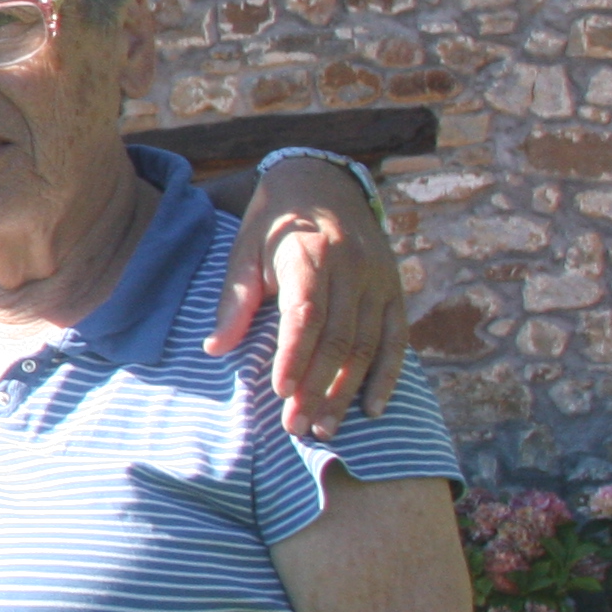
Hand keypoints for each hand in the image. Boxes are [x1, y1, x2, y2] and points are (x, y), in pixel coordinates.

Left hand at [214, 159, 405, 441]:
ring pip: (367, 345)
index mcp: (310, 256)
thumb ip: (235, 302)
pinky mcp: (395, 291)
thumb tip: (214, 349)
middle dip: (319, 388)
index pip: (306, 314)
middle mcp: (351, 269)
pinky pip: (397, 339)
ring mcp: (378, 281)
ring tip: (326, 428)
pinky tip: (373, 408)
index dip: (295, 355)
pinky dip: (387, 376)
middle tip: (299, 427)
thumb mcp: (244, 251)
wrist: (322, 183)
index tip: (282, 392)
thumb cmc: (273, 224)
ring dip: (347, 391)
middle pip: (339, 339)